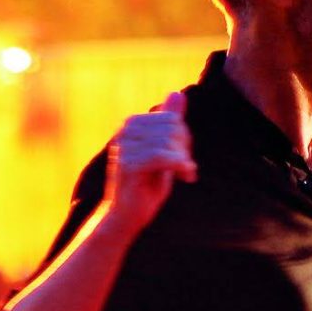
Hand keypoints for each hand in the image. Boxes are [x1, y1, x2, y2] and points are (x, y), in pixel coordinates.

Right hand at [107, 91, 194, 228]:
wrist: (126, 217)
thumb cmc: (145, 185)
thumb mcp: (164, 150)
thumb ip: (170, 123)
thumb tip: (178, 93)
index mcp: (131, 124)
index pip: (171, 118)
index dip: (184, 137)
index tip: (183, 158)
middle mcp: (125, 131)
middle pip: (172, 127)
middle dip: (184, 148)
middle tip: (185, 168)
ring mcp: (124, 147)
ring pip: (169, 142)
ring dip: (184, 160)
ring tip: (185, 174)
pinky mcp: (128, 164)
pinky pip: (163, 156)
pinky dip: (181, 166)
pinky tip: (187, 177)